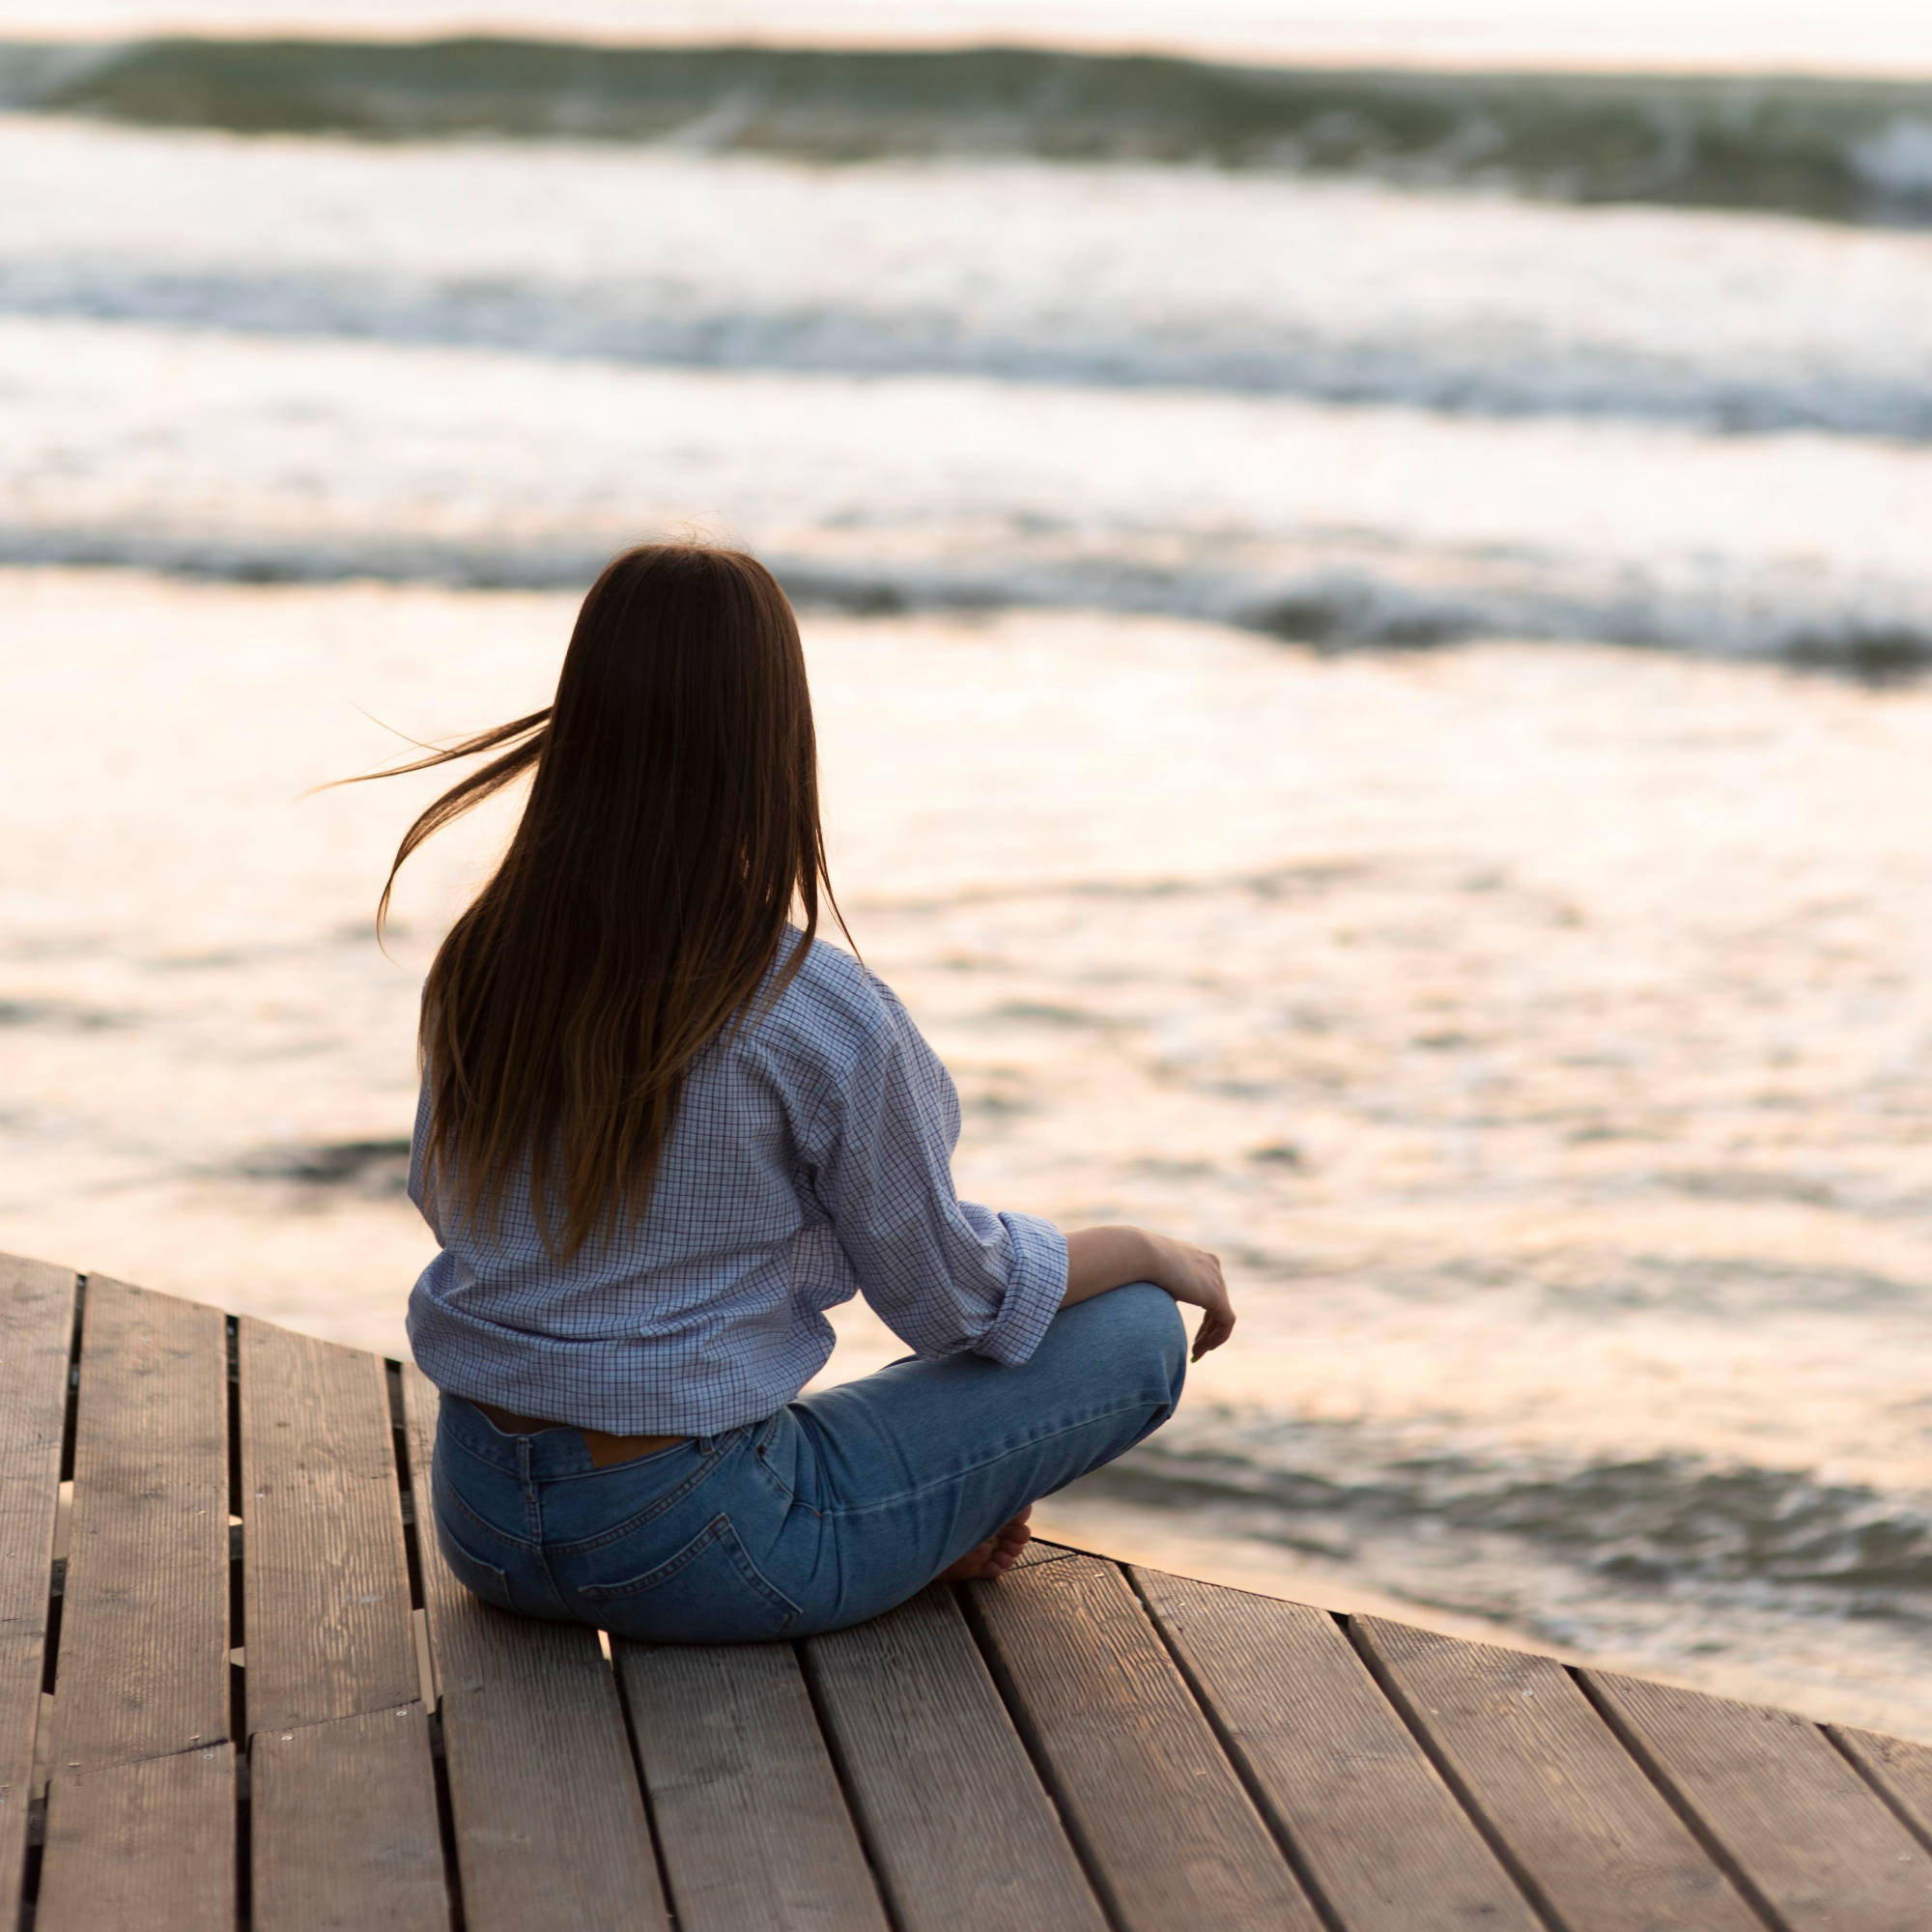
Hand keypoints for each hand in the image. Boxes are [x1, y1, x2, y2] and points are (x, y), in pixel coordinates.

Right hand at [1145, 1233, 1234, 1361]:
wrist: (1141, 1255)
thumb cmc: (1138, 1267)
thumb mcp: (1154, 1281)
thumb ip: (1162, 1294)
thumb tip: (1156, 1313)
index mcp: (1197, 1258)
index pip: (1207, 1291)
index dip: (1201, 1314)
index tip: (1190, 1331)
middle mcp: (1212, 1265)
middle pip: (1216, 1304)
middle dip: (1207, 1329)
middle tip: (1195, 1348)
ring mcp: (1216, 1279)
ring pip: (1223, 1315)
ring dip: (1210, 1337)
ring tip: (1196, 1353)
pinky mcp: (1216, 1294)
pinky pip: (1226, 1321)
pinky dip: (1217, 1337)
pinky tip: (1203, 1349)